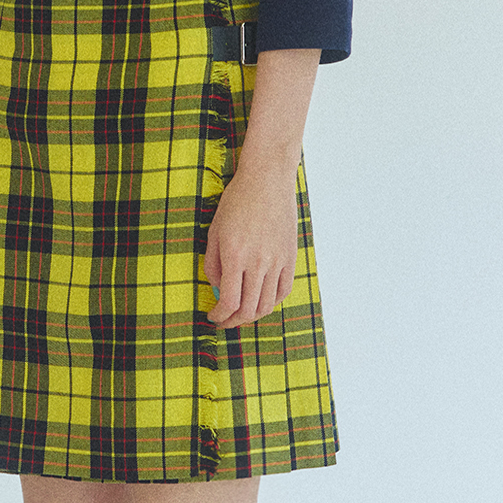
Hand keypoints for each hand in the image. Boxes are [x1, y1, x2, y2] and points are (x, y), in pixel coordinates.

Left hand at [204, 160, 297, 326]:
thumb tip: (217, 290)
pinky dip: (272, 302)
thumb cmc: (236, 203)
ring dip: (253, 316)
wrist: (267, 181)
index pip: (228, 301)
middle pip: (248, 309)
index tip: (212, 317)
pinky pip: (283, 290)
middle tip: (224, 321)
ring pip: (267, 304)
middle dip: (233, 321)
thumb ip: (213, 265)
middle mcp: (258, 262)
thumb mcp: (215, 232)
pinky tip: (262, 301)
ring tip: (242, 315)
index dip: (219, 316)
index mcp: (235, 256)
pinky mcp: (290, 257)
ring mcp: (277, 261)